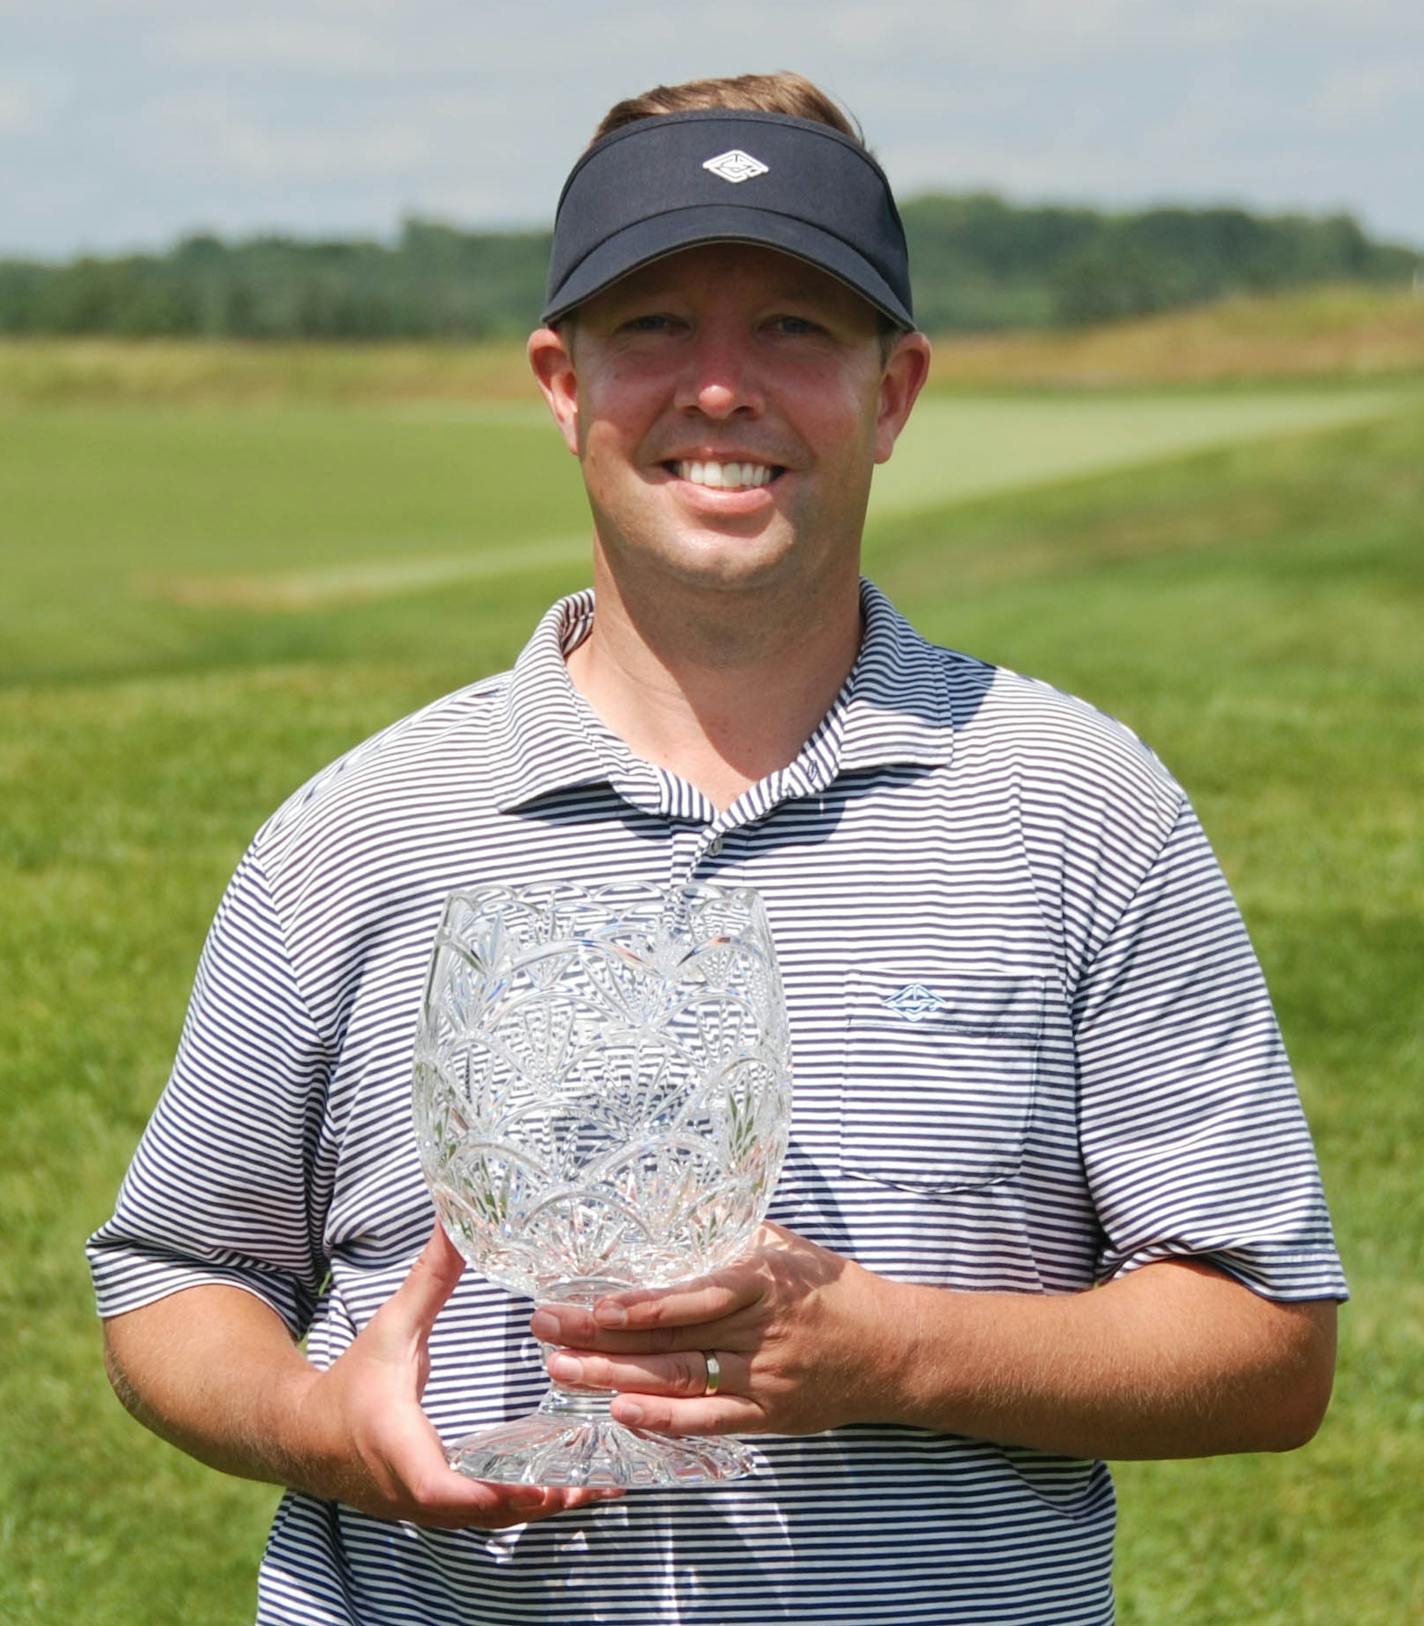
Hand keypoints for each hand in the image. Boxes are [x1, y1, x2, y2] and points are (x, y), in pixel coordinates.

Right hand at [298, 1223, 620, 1528]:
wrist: (302, 1435)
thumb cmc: (350, 1381)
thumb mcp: (391, 1327)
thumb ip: (429, 1279)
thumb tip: (455, 1221)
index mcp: (402, 1452)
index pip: (445, 1490)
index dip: (496, 1494)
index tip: (545, 1486)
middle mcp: (415, 1495)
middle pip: (486, 1515)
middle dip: (543, 1499)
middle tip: (601, 1482)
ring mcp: (425, 1512)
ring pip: (489, 1522)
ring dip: (541, 1506)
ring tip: (601, 1485)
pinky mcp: (433, 1513)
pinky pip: (482, 1517)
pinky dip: (522, 1505)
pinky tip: (563, 1485)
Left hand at [530, 1224, 903, 1438]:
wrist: (892, 1350)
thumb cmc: (832, 1290)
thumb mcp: (787, 1247)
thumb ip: (732, 1233)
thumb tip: (676, 1211)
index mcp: (763, 1282)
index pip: (692, 1295)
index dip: (640, 1303)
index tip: (591, 1302)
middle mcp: (760, 1331)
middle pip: (669, 1337)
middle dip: (600, 1334)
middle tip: (545, 1327)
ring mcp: (763, 1377)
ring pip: (678, 1379)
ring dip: (614, 1376)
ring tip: (561, 1369)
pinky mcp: (768, 1415)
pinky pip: (709, 1420)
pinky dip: (664, 1420)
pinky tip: (620, 1412)